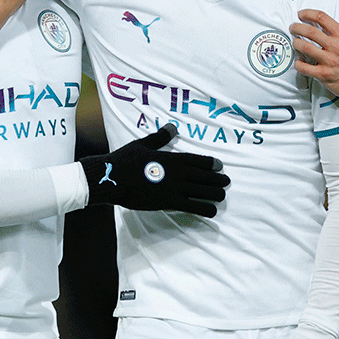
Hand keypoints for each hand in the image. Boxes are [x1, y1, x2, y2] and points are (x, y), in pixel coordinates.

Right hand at [80, 124, 228, 216]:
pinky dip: (205, 209)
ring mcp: (174, 188)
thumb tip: (172, 126)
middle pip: (204, 177)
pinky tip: (213, 211)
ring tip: (222, 196)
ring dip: (215, 194)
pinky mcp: (168, 202)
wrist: (112, 178)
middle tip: (227, 182)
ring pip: (202, 192)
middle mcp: (177, 173)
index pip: (198, 160)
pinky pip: (192, 206)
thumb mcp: (143, 144)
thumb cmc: (125, 160)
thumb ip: (160, 137)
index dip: (211, 164)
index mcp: (172, 158)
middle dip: (217, 180)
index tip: (220, 166)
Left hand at [290, 3, 338, 100]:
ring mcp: (329, 61)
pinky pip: (304, 67)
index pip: (322, 18)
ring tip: (294, 42)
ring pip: (305, 47)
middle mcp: (335, 47)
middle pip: (310, 31)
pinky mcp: (323, 74)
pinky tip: (298, 61)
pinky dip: (298, 63)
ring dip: (296, 43)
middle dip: (297, 27)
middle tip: (293, 27)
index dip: (308, 13)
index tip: (301, 14)